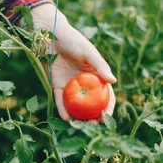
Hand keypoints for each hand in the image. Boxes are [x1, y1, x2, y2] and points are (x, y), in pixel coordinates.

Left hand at [26, 4, 116, 122]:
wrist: (49, 35)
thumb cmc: (73, 40)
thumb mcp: (88, 52)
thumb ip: (100, 66)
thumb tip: (113, 81)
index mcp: (94, 74)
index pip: (104, 94)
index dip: (107, 106)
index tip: (108, 118)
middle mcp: (82, 82)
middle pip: (89, 103)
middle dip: (92, 116)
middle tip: (93, 126)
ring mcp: (69, 84)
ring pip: (74, 104)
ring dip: (77, 116)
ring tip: (80, 126)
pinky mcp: (55, 84)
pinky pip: (59, 99)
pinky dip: (62, 108)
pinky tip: (66, 117)